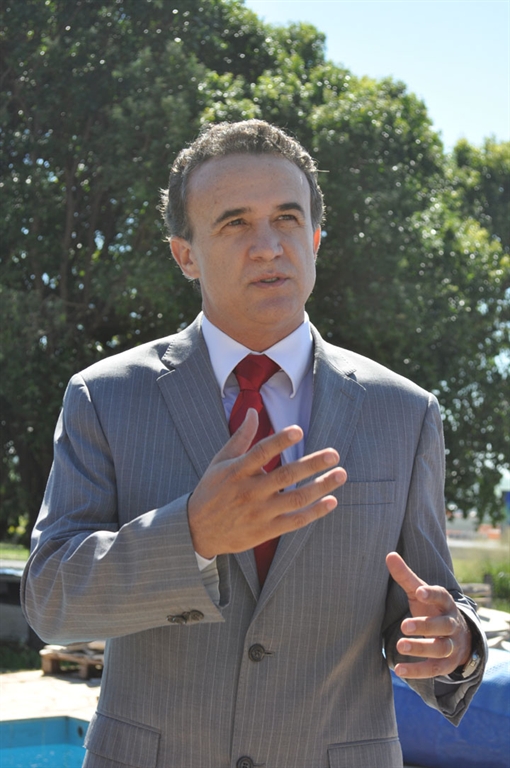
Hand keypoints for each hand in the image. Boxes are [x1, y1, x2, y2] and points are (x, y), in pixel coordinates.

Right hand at [188, 408, 346, 558]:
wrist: (197, 531)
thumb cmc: (211, 490)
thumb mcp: (220, 461)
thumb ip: (240, 437)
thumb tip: (254, 410)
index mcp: (236, 471)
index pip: (260, 453)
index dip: (279, 441)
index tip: (299, 430)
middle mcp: (249, 492)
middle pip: (285, 476)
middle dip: (312, 464)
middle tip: (334, 454)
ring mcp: (259, 513)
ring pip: (295, 500)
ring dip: (320, 487)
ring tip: (340, 474)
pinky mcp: (266, 531)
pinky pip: (295, 521)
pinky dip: (314, 513)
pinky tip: (331, 501)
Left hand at [386, 551, 471, 678]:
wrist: (458, 637)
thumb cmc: (432, 608)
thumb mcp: (420, 592)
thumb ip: (405, 576)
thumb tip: (389, 555)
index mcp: (445, 603)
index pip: (441, 596)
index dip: (431, 594)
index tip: (419, 592)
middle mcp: (451, 624)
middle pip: (442, 625)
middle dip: (425, 625)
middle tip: (405, 626)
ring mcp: (450, 645)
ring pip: (439, 648)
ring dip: (421, 648)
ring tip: (400, 646)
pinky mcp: (445, 664)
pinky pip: (433, 669)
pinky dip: (417, 671)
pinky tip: (399, 670)